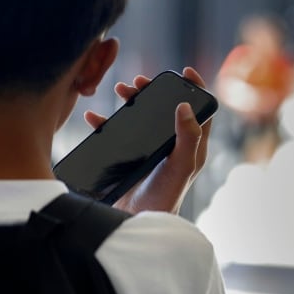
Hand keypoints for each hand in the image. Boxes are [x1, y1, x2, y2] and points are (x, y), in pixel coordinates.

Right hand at [84, 67, 212, 214]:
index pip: (199, 110)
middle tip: (139, 82)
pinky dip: (105, 123)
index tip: (184, 71)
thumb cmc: (166, 196)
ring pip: (141, 117)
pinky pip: (116, 134)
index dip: (194, 88)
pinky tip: (94, 117)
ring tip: (120, 90)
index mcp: (190, 144)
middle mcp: (172, 145)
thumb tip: (184, 105)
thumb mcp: (182, 165)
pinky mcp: (129, 158)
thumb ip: (188, 137)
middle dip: (153, 91)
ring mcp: (150, 151)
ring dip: (131, 101)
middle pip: (165, 108)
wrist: (137, 222)